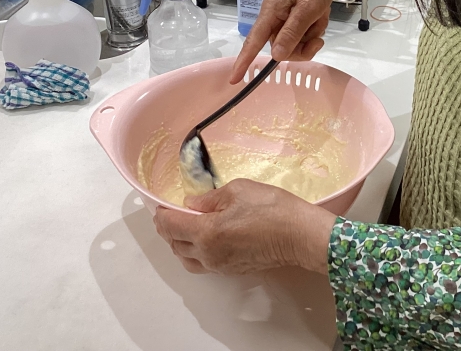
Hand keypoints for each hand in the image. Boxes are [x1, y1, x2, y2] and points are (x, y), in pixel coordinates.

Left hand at [154, 179, 335, 274]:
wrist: (300, 235)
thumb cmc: (272, 208)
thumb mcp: (238, 190)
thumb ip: (209, 199)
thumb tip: (192, 205)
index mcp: (206, 232)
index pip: (170, 225)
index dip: (161, 214)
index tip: (160, 204)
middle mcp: (208, 254)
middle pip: (174, 245)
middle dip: (167, 229)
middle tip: (169, 213)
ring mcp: (220, 266)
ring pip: (186, 259)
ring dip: (179, 244)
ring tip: (183, 228)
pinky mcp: (231, 271)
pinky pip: (202, 264)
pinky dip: (194, 252)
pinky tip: (202, 239)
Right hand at [230, 0, 351, 83]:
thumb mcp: (307, 8)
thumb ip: (292, 32)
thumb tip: (276, 55)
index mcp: (271, 13)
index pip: (253, 41)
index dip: (243, 61)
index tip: (234, 79)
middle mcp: (275, 17)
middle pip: (280, 48)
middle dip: (301, 47)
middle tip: (317, 37)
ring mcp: (285, 18)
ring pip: (295, 43)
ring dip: (311, 36)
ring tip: (320, 18)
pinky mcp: (296, 17)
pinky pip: (303, 34)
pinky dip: (314, 29)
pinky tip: (321, 16)